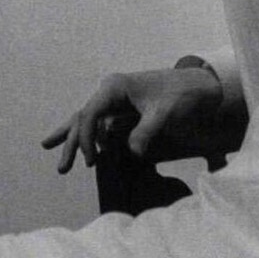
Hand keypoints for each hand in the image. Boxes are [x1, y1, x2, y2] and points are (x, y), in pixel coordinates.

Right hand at [42, 67, 223, 172]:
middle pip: (83, 118)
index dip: (86, 139)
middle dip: (72, 143)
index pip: (89, 114)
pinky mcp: (123, 109)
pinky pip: (100, 123)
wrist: (198, 86)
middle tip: (62, 170)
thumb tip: (133, 153)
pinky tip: (86, 152)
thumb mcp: (164, 113)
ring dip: (75, 140)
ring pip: (88, 121)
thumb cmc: (180, 95)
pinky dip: (89, 137)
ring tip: (60, 164)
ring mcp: (115, 100)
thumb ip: (147, 131)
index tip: (92, 162)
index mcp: (115, 87)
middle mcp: (110, 91)